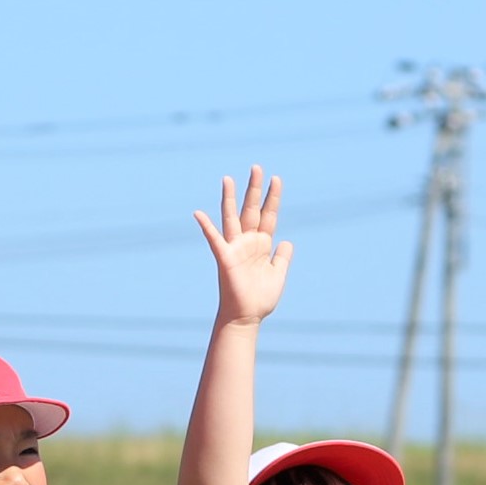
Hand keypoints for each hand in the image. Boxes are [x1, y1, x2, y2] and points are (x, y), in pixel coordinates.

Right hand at [195, 167, 289, 327]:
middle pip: (251, 209)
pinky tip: (198, 213)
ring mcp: (235, 248)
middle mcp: (248, 242)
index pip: (269, 215)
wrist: (247, 317)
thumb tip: (287, 241)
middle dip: (254, 188)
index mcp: (262, 244)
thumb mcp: (278, 274)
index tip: (276, 178)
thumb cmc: (260, 298)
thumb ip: (283, 257)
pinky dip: (206, 226)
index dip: (272, 197)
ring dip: (230, 198)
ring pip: (232, 218)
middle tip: (257, 167)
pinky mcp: (225, 258)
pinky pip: (214, 239)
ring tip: (228, 178)